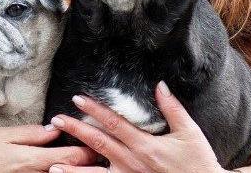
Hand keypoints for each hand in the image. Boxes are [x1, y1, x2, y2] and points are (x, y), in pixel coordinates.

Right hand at [0, 124, 98, 172]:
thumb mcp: (4, 135)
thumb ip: (32, 133)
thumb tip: (55, 129)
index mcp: (31, 160)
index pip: (70, 156)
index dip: (88, 150)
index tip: (98, 142)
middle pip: (70, 171)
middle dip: (88, 162)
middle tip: (101, 152)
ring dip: (76, 169)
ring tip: (89, 161)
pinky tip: (64, 168)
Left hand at [46, 81, 228, 172]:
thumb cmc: (198, 161)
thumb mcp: (189, 132)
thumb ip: (172, 108)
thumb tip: (160, 86)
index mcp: (145, 145)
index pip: (114, 124)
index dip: (95, 111)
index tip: (78, 99)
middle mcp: (133, 162)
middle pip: (99, 144)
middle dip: (76, 131)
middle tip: (57, 119)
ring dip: (74, 169)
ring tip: (52, 164)